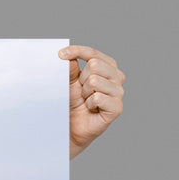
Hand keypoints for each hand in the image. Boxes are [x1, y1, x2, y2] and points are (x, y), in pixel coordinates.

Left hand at [59, 45, 124, 159]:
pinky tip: (91, 109)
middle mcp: (116, 76)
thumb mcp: (69, 83)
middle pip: (95, 65)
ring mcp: (119, 92)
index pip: (93, 53)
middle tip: (81, 92)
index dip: (77, 51)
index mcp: (107, 66)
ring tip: (85, 101)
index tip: (60, 54)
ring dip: (84, 93)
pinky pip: (98, 97)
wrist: (71, 127)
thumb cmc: (73, 103)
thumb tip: (67, 58)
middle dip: (81, 79)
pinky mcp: (117, 107)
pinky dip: (89, 104)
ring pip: (95, 81)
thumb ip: (70, 69)